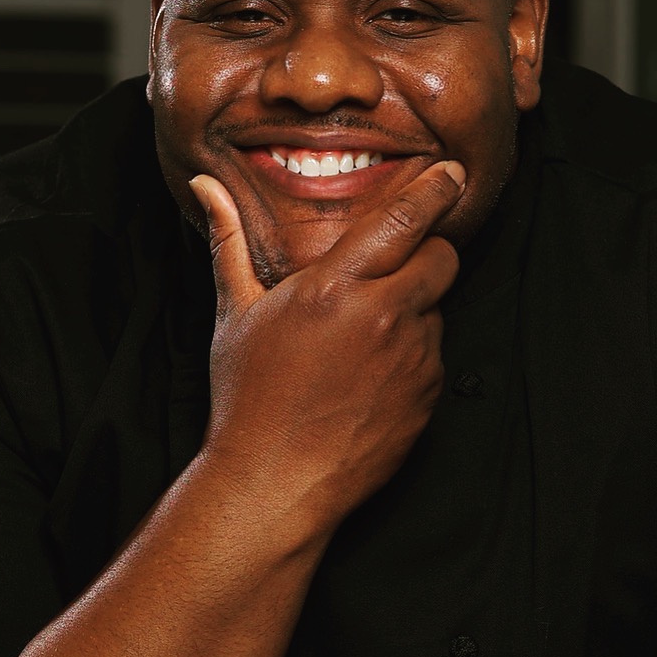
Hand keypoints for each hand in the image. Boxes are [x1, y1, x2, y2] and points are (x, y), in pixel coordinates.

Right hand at [192, 162, 464, 524]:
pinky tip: (370, 377)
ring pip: (437, 309)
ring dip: (413, 312)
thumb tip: (204, 186)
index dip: (435, 190)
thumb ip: (229, 241)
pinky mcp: (427, 397)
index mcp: (335, 287)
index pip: (405, 219)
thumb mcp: (234, 312)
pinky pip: (434, 356)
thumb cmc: (249, 397)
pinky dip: (413, 356)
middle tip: (395, 270)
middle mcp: (382, 316)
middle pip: (442, 258)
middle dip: (428, 254)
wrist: (275, 481)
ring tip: (361, 343)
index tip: (451, 175)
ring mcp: (412, 358)